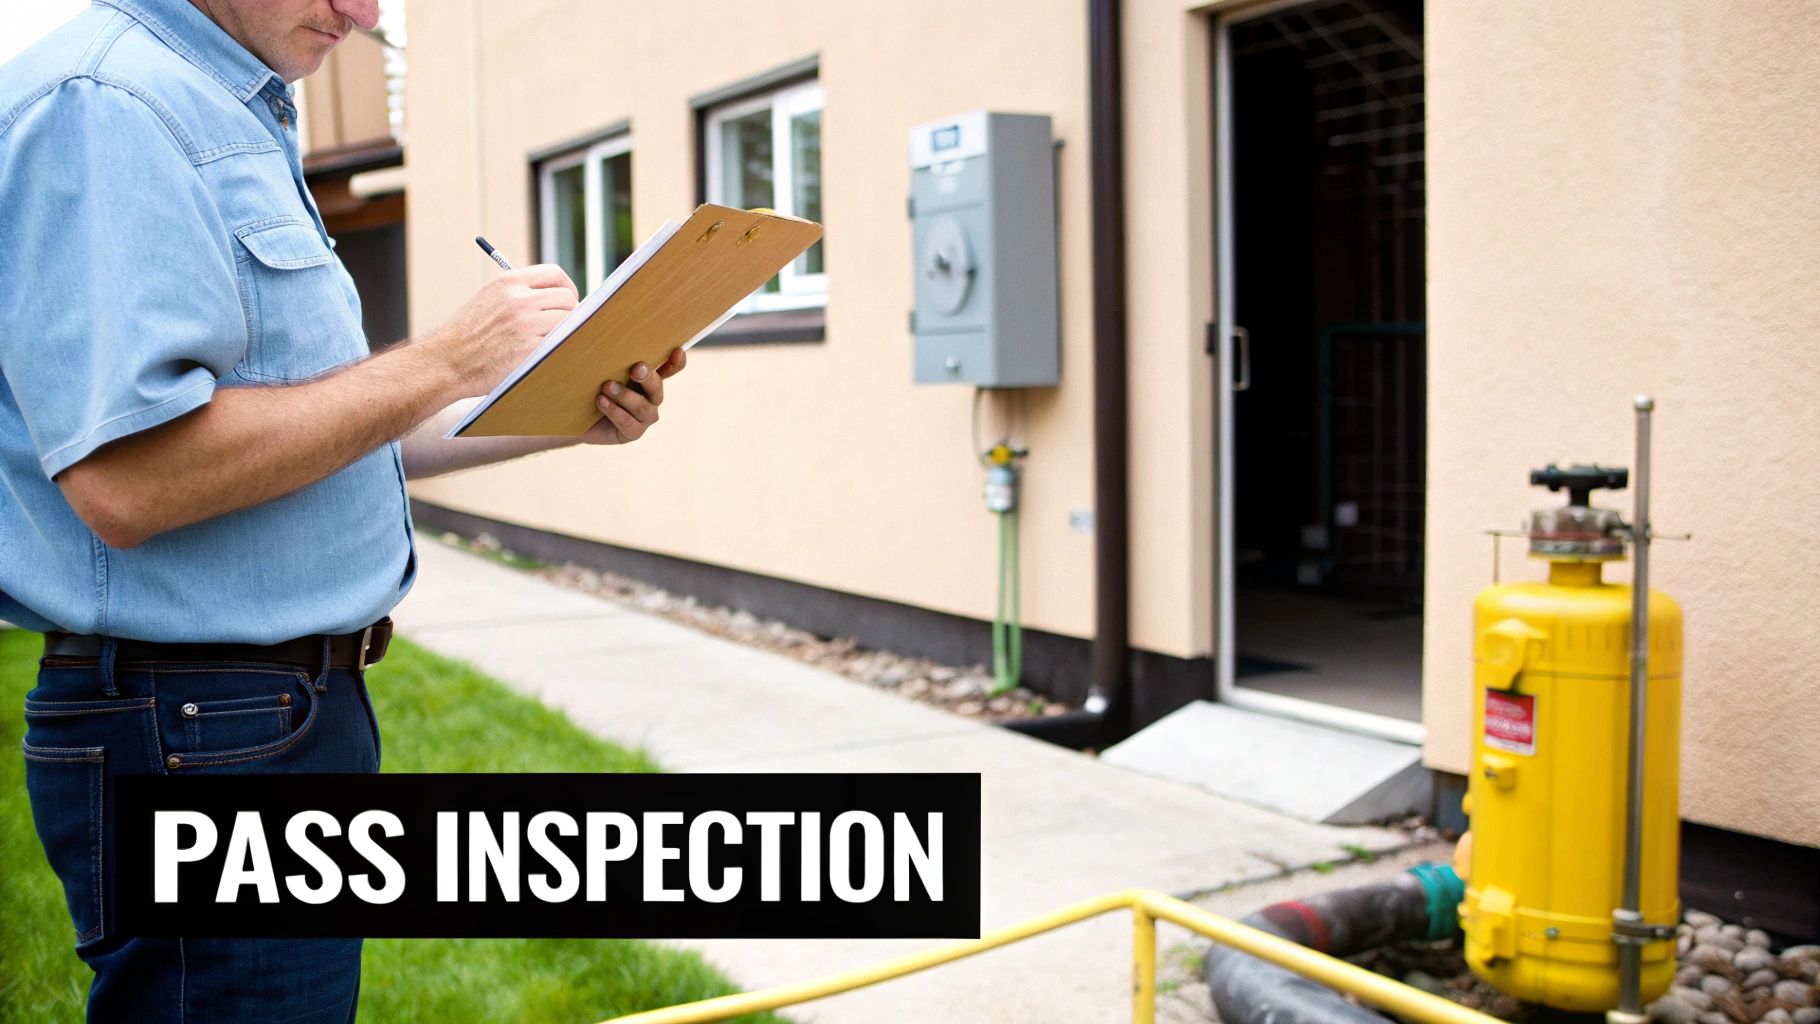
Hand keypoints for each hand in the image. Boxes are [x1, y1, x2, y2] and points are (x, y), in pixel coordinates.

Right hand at [428, 265, 577, 396]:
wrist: (448, 361)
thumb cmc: (469, 334)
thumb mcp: (489, 298)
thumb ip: (520, 292)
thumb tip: (557, 295)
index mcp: (508, 282)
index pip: (554, 273)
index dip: (567, 287)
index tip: (568, 299)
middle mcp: (519, 300)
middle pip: (567, 298)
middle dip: (569, 313)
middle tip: (563, 326)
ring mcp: (526, 325)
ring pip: (568, 323)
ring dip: (565, 333)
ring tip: (552, 341)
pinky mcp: (530, 350)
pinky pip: (560, 344)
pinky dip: (558, 349)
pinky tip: (548, 354)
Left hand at [580, 347, 687, 444]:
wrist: (572, 416)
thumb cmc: (589, 385)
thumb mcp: (599, 367)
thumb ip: (609, 354)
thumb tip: (596, 321)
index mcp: (647, 379)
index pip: (668, 369)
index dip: (676, 362)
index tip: (678, 351)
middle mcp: (650, 398)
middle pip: (657, 387)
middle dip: (648, 377)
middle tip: (636, 368)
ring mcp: (644, 417)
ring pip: (642, 406)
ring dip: (624, 395)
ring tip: (606, 386)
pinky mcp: (632, 432)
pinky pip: (628, 422)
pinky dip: (615, 411)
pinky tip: (601, 401)